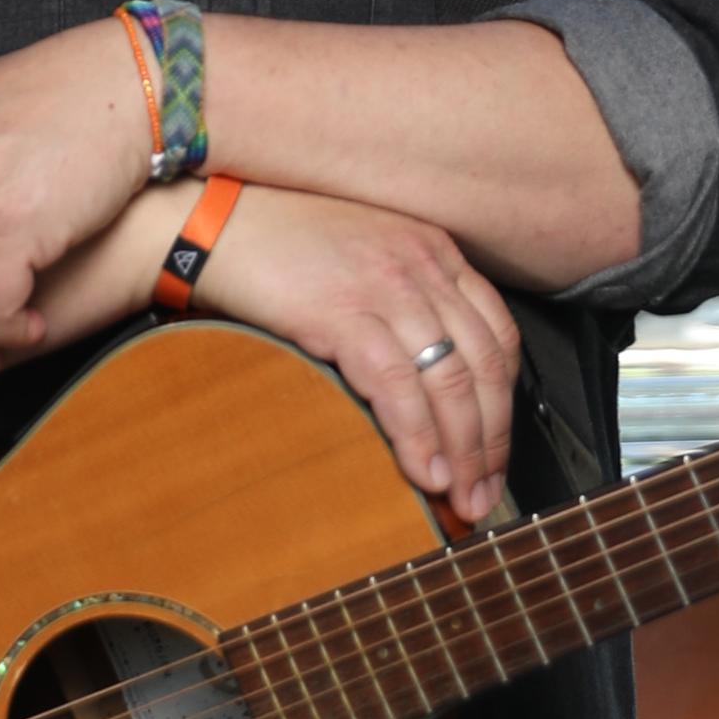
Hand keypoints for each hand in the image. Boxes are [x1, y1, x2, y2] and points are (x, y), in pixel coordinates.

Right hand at [193, 187, 521, 523]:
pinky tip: (422, 472)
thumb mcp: (363, 258)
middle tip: (486, 493)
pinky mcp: (342, 312)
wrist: (213, 222)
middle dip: (493, 441)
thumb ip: (402, 301)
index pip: (498, 336)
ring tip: (460, 496)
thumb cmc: (279, 245)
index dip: (505, 404)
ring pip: (450, 380)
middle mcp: (421, 265)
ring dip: (463, 451)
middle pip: (484, 365)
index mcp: (434, 251)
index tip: (497, 452)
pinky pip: (397, 386)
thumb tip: (424, 378)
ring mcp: (385, 287)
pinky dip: (417, 437)